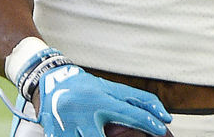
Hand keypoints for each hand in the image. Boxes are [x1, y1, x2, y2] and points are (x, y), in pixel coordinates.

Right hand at [31, 64, 171, 136]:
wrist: (48, 82)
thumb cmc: (84, 88)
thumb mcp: (110, 89)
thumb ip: (137, 101)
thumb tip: (165, 116)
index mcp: (100, 99)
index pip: (130, 113)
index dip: (149, 123)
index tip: (161, 130)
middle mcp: (84, 112)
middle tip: (112, 133)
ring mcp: (67, 126)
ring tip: (93, 132)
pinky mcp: (55, 135)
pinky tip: (81, 135)